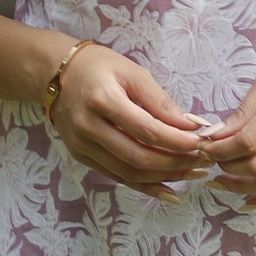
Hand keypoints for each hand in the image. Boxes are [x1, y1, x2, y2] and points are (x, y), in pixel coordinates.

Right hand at [52, 43, 209, 194]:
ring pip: (128, 173)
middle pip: (137, 157)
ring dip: (163, 177)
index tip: (200, 142)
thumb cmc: (98, 67)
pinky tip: (168, 189)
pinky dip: (144, 185)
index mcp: (102, 99)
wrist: (55, 73)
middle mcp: (88, 127)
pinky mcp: (81, 156)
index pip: (146, 130)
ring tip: (190, 173)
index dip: (176, 140)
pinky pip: (116, 177)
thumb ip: (161, 102)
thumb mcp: (132, 72)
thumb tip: (190, 125)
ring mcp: (82, 145)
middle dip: (174, 163)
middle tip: (200, 161)